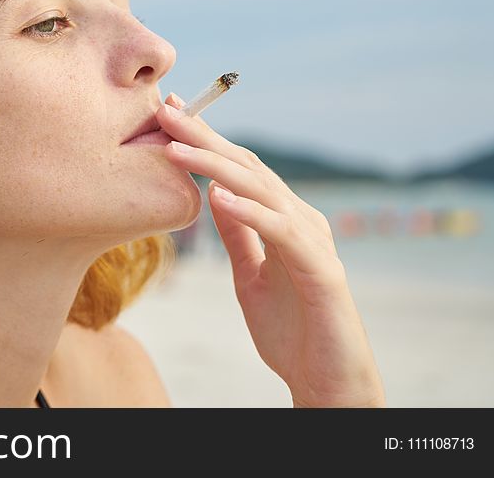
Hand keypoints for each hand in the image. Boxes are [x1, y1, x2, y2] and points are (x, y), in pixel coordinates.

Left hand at [158, 93, 384, 406]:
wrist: (326, 380)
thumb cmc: (291, 328)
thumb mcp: (250, 275)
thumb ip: (238, 235)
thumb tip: (214, 196)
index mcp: (283, 218)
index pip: (239, 170)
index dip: (205, 141)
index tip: (170, 115)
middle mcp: (300, 219)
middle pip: (247, 168)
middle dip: (204, 139)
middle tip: (166, 112)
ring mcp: (312, 241)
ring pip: (262, 191)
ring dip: (216, 167)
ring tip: (177, 148)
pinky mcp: (320, 270)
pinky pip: (281, 233)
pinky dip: (249, 212)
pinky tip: (217, 196)